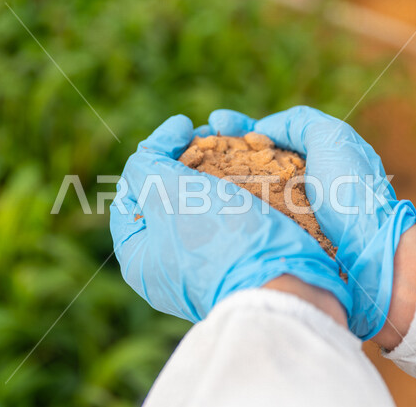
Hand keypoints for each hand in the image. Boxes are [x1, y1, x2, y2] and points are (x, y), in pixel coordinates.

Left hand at [110, 115, 350, 321]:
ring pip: (200, 208)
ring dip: (212, 174)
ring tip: (231, 147)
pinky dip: (232, 193)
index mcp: (139, 259)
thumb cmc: (220, 241)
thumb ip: (146, 165)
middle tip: (209, 136)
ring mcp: (203, 268)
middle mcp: (166, 267)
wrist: (285, 287)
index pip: (130, 195)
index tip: (184, 127)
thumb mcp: (169, 194)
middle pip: (165, 201)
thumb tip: (153, 146)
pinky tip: (249, 171)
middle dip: (185, 163)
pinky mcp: (236, 263)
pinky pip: (227, 220)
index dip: (152, 154)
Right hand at [205, 106, 415, 338]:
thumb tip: (262, 129)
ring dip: (216, 176)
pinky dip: (226, 205)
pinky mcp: (277, 237)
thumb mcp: (332, 138)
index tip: (213, 122)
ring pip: (242, 187)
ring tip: (191, 166)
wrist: (371, 252)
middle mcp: (294, 182)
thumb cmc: (352, 193)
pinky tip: (205, 199)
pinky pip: (246, 215)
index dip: (238, 126)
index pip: (266, 134)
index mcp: (309, 155)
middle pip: (248, 159)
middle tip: (192, 141)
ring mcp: (285, 211)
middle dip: (219, 147)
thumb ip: (298, 122)